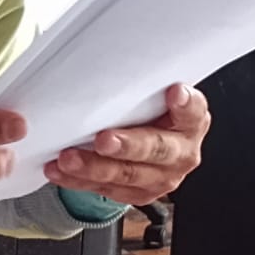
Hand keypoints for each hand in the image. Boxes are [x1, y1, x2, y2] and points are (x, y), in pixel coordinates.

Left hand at [42, 84, 209, 205]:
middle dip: (127, 146)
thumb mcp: (153, 95)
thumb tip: (108, 60)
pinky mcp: (139, 194)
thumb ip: (143, 85)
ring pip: (127, 175)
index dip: (186, 104)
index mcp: (191, 121)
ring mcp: (161, 177)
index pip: (194, 111)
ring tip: (68, 158)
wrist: (147, 146)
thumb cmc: (149, 113)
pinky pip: (106, 190)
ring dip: (93, 167)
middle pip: (156, 149)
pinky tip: (60, 171)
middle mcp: (181, 152)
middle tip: (103, 139)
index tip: (174, 91)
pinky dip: (78, 181)